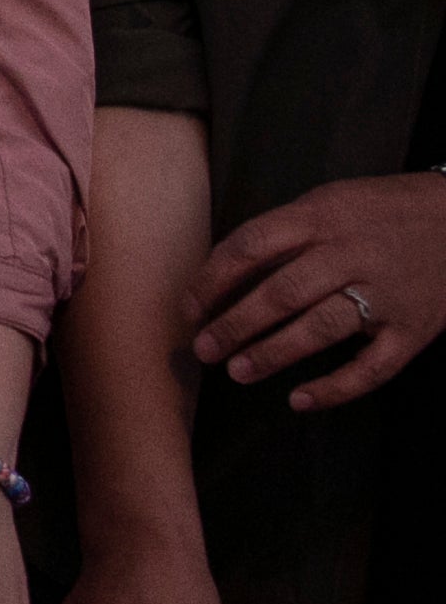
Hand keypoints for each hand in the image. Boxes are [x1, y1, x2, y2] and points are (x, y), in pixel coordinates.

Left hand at [188, 172, 445, 412]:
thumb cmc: (379, 212)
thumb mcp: (329, 202)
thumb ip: (284, 233)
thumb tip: (223, 275)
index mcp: (322, 217)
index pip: (252, 245)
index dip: (213, 279)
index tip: (189, 307)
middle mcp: (352, 254)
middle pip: (282, 292)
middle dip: (235, 324)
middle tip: (203, 348)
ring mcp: (386, 295)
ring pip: (321, 329)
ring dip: (274, 354)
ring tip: (237, 372)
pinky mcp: (415, 330)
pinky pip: (373, 368)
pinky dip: (335, 388)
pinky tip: (299, 400)